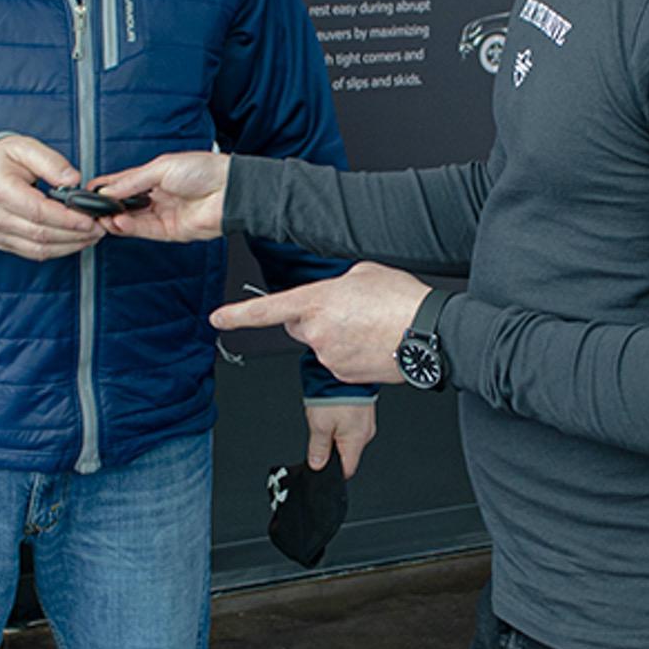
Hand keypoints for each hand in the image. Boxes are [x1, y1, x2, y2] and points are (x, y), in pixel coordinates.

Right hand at [0, 134, 105, 259]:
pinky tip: (76, 240)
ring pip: (40, 248)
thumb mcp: (24, 147)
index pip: (37, 211)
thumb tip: (74, 180)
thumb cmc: (2, 160)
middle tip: (99, 226)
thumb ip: (51, 162)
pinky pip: (35, 253)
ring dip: (71, 245)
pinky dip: (59, 250)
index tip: (89, 218)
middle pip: (41, 233)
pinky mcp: (4, 243)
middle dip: (75, 233)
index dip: (66, 218)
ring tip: (93, 234)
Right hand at [94, 151, 228, 241]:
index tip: (86, 192)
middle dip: (106, 207)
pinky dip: (128, 228)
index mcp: (154, 177)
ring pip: (131, 221)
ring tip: (101, 217)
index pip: (122, 183)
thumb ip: (132, 181)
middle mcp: (156, 197)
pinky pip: (143, 231)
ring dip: (114, 219)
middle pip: (124, 205)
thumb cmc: (204, 171)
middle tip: (89, 208)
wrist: (229, 190)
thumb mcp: (162, 168)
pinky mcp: (169, 232)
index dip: (105, 188)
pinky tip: (117, 222)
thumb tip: (107, 189)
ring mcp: (162, 215)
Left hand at [210, 262, 431, 385]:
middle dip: (315, 320)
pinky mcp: (343, 376)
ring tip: (368, 326)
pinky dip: (350, 353)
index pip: (266, 310)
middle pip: (300, 327)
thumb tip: (335, 292)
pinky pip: (337, 362)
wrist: (428, 333)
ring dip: (338, 336)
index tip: (219, 319)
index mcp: (316, 301)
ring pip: (321, 346)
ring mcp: (329, 357)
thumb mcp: (364, 273)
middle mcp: (317, 332)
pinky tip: (372, 342)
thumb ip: (338, 282)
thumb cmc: (401, 300)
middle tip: (348, 312)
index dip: (238, 315)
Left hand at [304, 401, 376, 478]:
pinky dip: (339, 420)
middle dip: (331, 449)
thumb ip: (318, 449)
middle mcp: (365, 432)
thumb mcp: (319, 426)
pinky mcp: (363, 409)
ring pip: (347, 437)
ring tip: (323, 417)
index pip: (347, 469)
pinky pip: (350, 423)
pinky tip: (330, 410)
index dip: (332, 472)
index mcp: (356, 441)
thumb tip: (317, 465)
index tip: (320, 467)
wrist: (344, 367)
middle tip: (318, 435)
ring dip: (334, 432)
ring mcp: (365, 420)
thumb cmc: (334, 394)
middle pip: (346, 452)